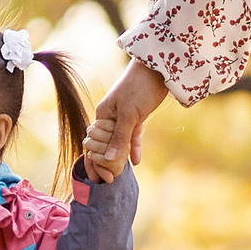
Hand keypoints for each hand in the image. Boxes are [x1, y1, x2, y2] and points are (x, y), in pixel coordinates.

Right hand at [84, 60, 169, 177]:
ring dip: (120, 156)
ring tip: (120, 174)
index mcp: (102, 115)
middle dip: (107, 161)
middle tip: (110, 179)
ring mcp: (124, 117)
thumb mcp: (129, 114)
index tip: (100, 176)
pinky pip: (133, 136)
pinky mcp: (137, 117)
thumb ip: (120, 137)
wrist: (156, 70)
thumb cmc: (138, 88)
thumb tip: (109, 158)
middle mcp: (110, 118)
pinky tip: (136, 161)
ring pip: (120, 142)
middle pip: (106, 144)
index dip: (95, 159)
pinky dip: (134, 148)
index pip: (94, 142)